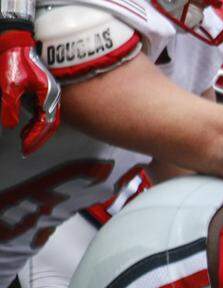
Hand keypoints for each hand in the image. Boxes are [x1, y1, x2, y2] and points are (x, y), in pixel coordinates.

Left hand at [1, 25, 61, 154]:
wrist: (15, 40)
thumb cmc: (14, 59)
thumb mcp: (8, 85)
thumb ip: (9, 107)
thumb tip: (11, 125)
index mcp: (48, 96)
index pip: (45, 124)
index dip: (35, 138)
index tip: (25, 148)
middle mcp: (52, 96)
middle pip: (50, 124)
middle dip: (38, 138)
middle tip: (26, 149)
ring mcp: (48, 93)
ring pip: (48, 119)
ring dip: (36, 131)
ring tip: (25, 139)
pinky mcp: (42, 90)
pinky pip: (43, 111)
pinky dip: (35, 122)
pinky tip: (26, 126)